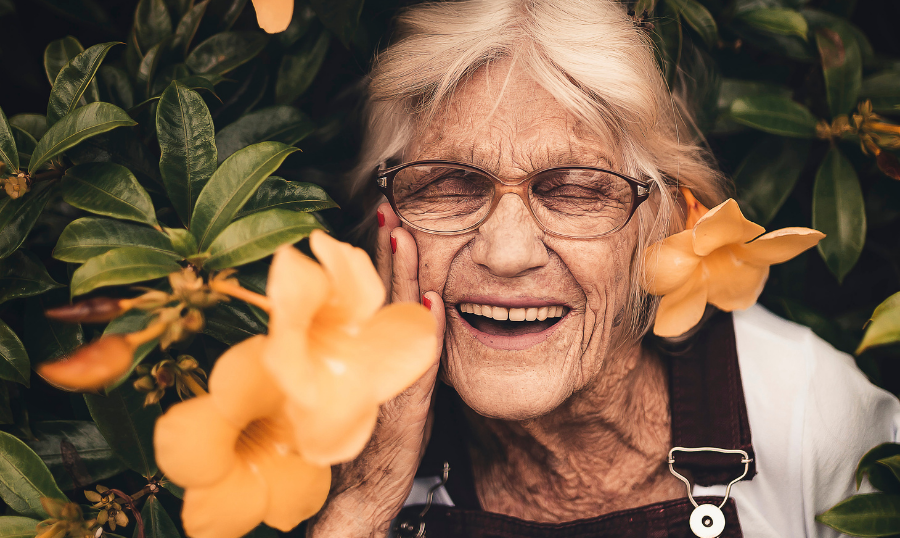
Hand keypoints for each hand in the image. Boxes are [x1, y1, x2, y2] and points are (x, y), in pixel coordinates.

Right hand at [307, 203, 445, 537]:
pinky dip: (426, 332)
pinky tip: (434, 303)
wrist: (360, 497)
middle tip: (391, 211)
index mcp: (371, 355)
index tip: (388, 223)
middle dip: (387, 255)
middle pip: (383, 299)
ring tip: (404, 238)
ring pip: (395, 321)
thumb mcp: (384, 393)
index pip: (378, 298)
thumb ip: (400, 358)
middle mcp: (373, 362)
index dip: (382, 261)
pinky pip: (419, 363)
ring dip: (402, 279)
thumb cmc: (370, 444)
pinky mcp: (404, 408)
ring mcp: (385, 382)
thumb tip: (421, 318)